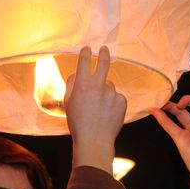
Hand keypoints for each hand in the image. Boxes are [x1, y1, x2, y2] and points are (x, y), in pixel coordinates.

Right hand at [65, 46, 126, 174]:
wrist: (94, 140)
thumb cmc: (78, 122)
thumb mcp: (68, 102)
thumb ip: (72, 84)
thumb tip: (77, 73)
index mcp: (83, 85)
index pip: (84, 62)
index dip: (85, 53)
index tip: (87, 48)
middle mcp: (98, 86)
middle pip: (103, 63)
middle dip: (103, 53)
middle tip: (104, 49)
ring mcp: (111, 93)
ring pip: (108, 85)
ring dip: (104, 92)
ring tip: (99, 109)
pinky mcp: (121, 100)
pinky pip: (116, 96)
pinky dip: (112, 102)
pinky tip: (107, 113)